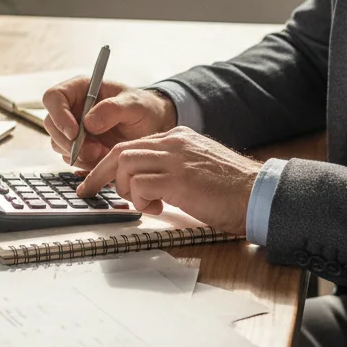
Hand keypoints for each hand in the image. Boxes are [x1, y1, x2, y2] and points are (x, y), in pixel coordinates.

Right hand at [42, 78, 176, 169]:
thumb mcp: (133, 105)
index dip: (58, 115)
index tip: (74, 133)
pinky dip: (83, 163)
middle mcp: (72, 108)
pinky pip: (70, 157)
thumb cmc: (143, 108)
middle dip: (69, 142)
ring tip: (103, 153)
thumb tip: (88, 123)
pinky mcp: (78, 146)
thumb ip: (112, 109)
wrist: (152, 127)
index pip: (53, 97)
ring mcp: (73, 127)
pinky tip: (102, 158)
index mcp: (81, 89)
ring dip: (77, 154)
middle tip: (93, 151)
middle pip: (51, 124)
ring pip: (58, 144)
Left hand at [75, 126, 259, 236]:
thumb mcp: (199, 170)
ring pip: (125, 164)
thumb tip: (148, 188)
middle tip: (87, 191)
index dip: (110, 162)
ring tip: (140, 203)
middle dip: (99, 173)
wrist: (259, 193)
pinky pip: (139, 185)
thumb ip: (174, 170)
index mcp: (179, 138)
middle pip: (121, 151)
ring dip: (123, 188)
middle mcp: (174, 143)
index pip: (134, 144)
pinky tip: (156, 208)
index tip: (95, 178)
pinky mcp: (178, 179)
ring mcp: (175, 159)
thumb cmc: (233, 190)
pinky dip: (138, 200)